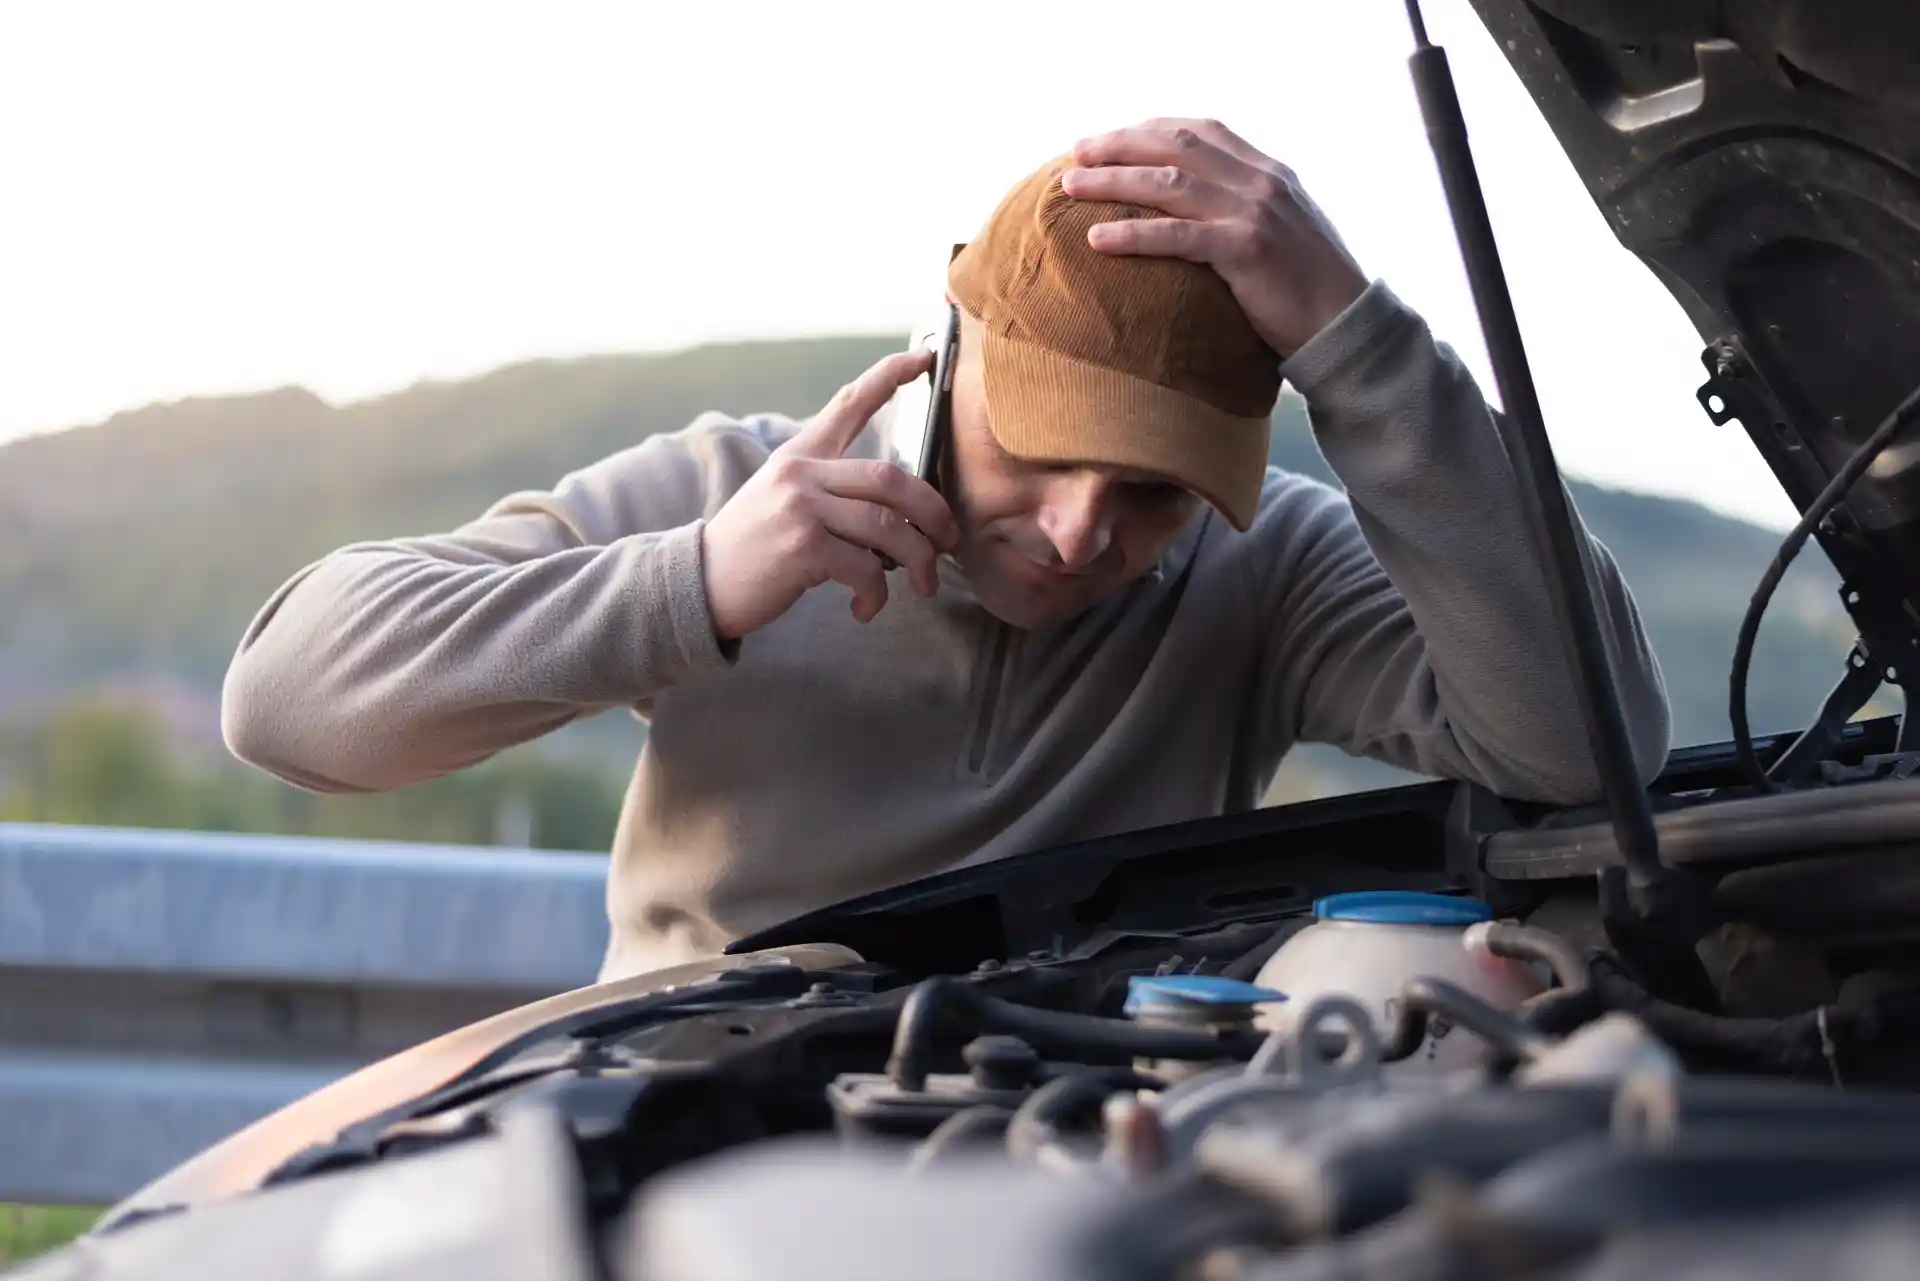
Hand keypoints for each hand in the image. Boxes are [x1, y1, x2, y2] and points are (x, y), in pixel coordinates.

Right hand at [702, 349, 959, 639]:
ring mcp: (801, 508)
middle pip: (892, 478)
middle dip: (933, 512)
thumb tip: (897, 511)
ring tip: (923, 584)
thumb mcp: (781, 498)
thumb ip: (830, 490)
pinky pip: (865, 569)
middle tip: (948, 541)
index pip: (849, 404)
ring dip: (917, 560)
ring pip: (888, 527)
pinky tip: (864, 608)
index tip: (926, 356)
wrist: (698, 583)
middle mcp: (801, 473)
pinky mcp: (802, 547)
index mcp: (799, 455)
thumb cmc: (752, 547)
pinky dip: (876, 595)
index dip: (889, 376)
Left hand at [1063, 118, 1368, 358]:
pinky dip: (1132, 234)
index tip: (1108, 139)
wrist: (1347, 324)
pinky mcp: (1245, 249)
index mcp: (1267, 171)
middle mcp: (1259, 181)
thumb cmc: (1307, 290)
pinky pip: (1176, 235)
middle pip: (1174, 146)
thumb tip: (1196, 213)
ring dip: (1112, 182)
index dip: (1148, 129)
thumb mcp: (1281, 232)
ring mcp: (1253, 212)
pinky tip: (1097, 240)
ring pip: (1167, 184)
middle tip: (1074, 154)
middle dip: (1118, 145)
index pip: (1200, 131)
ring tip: (1070, 187)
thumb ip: (1244, 210)